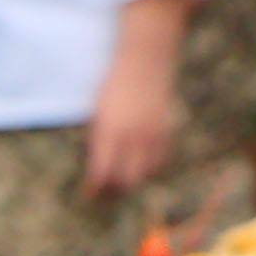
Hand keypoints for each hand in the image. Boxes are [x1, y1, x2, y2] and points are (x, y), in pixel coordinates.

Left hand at [82, 29, 181, 195]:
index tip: (89, 194)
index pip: (101, 172)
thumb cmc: (114, 84)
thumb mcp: (99, 111)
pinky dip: (150, 167)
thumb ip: (99, 139)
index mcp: (109, 131)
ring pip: (144, 173)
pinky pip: (159, 160)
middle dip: (114, 191)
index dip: (94, 188)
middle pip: (125, 180)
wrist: (145, 61)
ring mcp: (151, 134)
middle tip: (106, 193)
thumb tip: (98, 166)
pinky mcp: (166, 131)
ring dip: (133, 180)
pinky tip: (142, 166)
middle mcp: (132, 136)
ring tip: (123, 180)